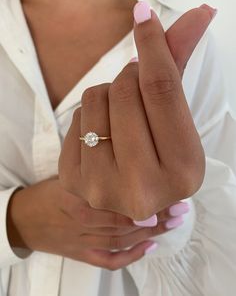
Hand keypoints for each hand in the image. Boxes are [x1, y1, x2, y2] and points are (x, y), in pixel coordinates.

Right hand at [7, 179, 187, 269]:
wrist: (25, 219)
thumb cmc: (50, 192)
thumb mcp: (69, 173)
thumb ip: (94, 168)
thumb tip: (130, 156)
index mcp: (78, 194)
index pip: (118, 197)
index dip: (146, 196)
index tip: (169, 190)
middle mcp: (83, 218)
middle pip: (126, 219)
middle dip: (156, 214)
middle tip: (180, 207)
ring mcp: (83, 240)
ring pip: (123, 238)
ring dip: (151, 232)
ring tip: (173, 223)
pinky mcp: (82, 254)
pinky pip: (110, 260)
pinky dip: (131, 256)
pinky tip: (149, 247)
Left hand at [59, 3, 214, 219]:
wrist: (135, 192)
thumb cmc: (162, 156)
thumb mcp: (178, 122)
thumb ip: (178, 69)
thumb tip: (198, 13)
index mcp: (182, 170)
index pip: (162, 92)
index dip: (153, 46)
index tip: (144, 16)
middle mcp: (143, 187)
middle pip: (125, 93)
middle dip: (130, 76)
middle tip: (137, 88)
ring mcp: (102, 187)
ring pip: (94, 99)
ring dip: (109, 95)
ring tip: (121, 118)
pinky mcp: (73, 181)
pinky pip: (76, 117)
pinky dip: (91, 115)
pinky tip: (104, 136)